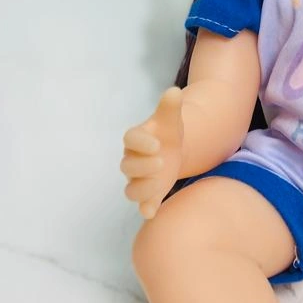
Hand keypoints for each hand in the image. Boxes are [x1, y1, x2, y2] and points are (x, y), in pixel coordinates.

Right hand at [121, 87, 184, 219]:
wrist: (173, 149)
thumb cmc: (168, 132)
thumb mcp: (171, 118)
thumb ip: (170, 106)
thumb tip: (174, 90)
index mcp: (136, 139)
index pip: (130, 139)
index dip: (141, 143)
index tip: (157, 144)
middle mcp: (133, 160)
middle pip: (128, 167)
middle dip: (143, 167)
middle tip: (162, 162)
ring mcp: (139, 178)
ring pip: (131, 189)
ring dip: (142, 189)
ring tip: (160, 183)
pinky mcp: (148, 193)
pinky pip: (142, 203)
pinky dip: (145, 208)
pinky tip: (152, 212)